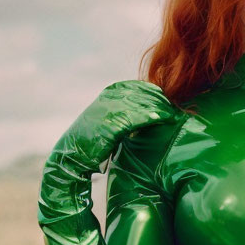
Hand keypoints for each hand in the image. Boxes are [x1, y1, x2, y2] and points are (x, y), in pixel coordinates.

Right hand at [49, 79, 176, 171]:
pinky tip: (161, 119)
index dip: (150, 90)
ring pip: (138, 104)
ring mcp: (106, 112)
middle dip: (157, 99)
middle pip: (138, 93)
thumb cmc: (93, 144)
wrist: (72, 158)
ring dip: (157, 107)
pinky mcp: (108, 126)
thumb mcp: (108, 122)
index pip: (133, 86)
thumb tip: (144, 110)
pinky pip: (133, 118)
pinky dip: (149, 117)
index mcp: (106, 97)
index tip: (164, 96)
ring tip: (171, 113)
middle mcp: (106, 101)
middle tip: (173, 106)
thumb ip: (123, 113)